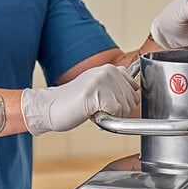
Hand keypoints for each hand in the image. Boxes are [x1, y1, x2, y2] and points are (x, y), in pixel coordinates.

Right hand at [21, 64, 138, 134]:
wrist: (50, 107)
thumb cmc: (74, 103)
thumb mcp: (99, 89)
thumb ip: (116, 87)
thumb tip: (136, 94)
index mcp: (111, 69)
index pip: (135, 90)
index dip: (124, 103)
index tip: (108, 105)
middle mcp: (109, 71)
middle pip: (132, 101)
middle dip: (118, 112)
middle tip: (97, 108)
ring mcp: (103, 80)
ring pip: (125, 108)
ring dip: (110, 116)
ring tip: (93, 109)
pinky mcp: (97, 92)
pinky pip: (116, 113)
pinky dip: (105, 119)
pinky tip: (90, 112)